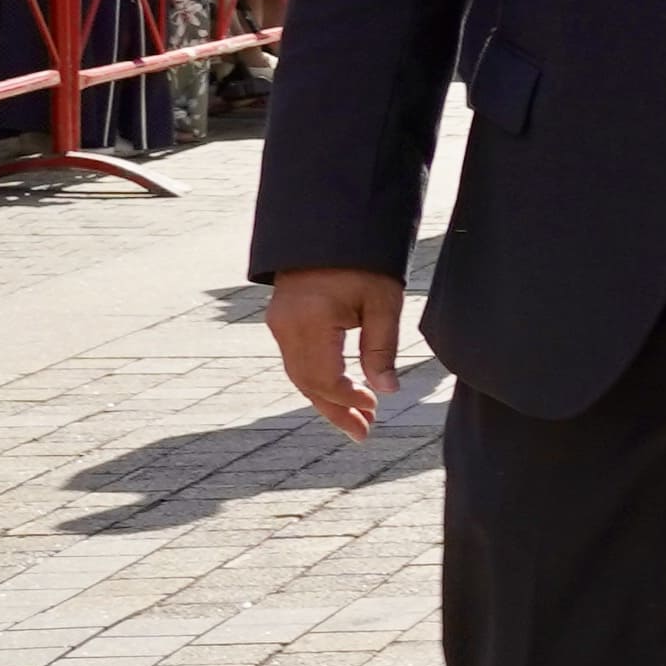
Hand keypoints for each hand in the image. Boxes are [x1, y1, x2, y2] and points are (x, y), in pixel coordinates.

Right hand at [265, 266, 406, 434]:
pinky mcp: (280, 322)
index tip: (374, 409)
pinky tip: (339, 395)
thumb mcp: (383, 303)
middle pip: (307, 383)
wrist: (329, 232)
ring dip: (325, 400)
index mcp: (310, 322)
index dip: (349, 399)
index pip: (325, 377)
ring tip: (355, 423)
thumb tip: (387, 391)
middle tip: (363, 433)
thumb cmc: (364, 264)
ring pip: (299, 376)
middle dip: (335, 410)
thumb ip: (382, 348)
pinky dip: (317, 382)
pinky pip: (296, 362)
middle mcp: (285, 326)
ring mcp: (278, 324)